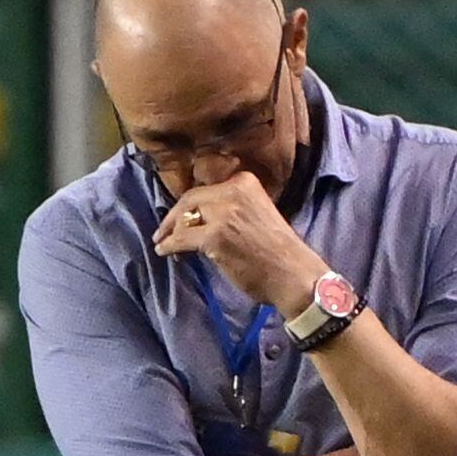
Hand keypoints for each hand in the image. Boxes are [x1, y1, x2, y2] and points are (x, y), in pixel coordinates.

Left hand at [152, 173, 323, 312]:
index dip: (190, 204)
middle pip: (190, 199)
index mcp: (245, 182)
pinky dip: (169, 246)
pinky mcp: (214, 237)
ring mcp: (223, 213)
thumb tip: (201, 218)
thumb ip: (234, 208)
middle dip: (174, 216)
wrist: (294, 274)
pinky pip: (181, 239)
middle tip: (163, 230)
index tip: (182, 215)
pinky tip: (165, 252)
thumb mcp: (258, 213)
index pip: (206, 189)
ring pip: (184, 218)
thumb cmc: (280, 252)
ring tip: (162, 242)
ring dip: (169, 231)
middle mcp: (233, 191)